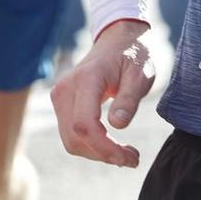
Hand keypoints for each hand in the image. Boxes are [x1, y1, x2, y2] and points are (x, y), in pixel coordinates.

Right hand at [51, 19, 155, 167]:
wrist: (117, 40)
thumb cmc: (132, 55)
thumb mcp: (141, 74)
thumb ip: (129, 99)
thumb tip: (118, 125)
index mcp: (87, 79)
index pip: (85, 124)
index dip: (105, 148)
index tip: (130, 158)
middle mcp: (66, 88)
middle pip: (75, 137)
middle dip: (104, 155)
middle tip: (133, 159)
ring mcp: (60, 95)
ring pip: (70, 140)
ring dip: (97, 154)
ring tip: (126, 154)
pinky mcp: (61, 102)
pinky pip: (70, 133)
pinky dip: (90, 145)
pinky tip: (111, 145)